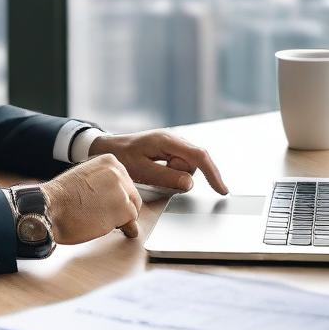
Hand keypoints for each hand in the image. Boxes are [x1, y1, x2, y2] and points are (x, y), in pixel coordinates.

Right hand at [40, 154, 142, 243]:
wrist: (49, 208)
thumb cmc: (61, 197)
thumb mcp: (85, 177)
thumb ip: (105, 182)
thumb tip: (122, 199)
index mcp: (109, 161)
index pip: (124, 181)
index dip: (115, 195)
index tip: (104, 201)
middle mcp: (119, 172)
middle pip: (132, 195)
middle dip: (121, 207)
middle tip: (102, 213)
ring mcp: (123, 190)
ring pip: (132, 209)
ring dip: (120, 218)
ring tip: (99, 219)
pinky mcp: (124, 210)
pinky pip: (131, 223)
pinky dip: (121, 228)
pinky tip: (102, 225)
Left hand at [87, 129, 228, 195]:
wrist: (107, 147)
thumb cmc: (121, 157)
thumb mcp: (141, 170)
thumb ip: (166, 177)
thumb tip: (189, 183)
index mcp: (167, 140)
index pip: (198, 156)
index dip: (212, 173)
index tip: (221, 190)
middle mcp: (173, 139)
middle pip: (193, 163)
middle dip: (180, 175)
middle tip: (155, 176)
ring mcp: (172, 143)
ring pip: (187, 166)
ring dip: (174, 175)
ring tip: (152, 172)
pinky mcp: (170, 149)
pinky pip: (180, 164)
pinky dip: (173, 172)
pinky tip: (157, 172)